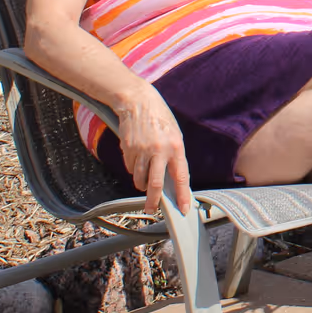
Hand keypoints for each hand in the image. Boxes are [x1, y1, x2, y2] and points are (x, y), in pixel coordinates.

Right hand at [116, 87, 192, 215]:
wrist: (139, 102)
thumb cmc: (160, 119)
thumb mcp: (174, 136)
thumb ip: (174, 157)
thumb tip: (174, 180)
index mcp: (176, 147)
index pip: (180, 176)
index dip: (182, 195)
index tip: (184, 208)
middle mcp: (159, 150)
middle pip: (155, 184)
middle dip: (154, 200)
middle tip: (152, 210)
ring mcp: (142, 150)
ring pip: (140, 179)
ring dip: (142, 184)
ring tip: (145, 179)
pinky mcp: (128, 149)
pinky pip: (132, 168)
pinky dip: (135, 169)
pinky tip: (138, 157)